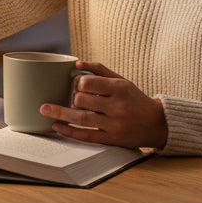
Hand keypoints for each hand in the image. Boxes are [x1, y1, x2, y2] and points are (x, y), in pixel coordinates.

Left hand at [41, 60, 168, 148]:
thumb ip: (100, 70)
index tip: (74, 85)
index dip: (77, 83)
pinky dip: (69, 131)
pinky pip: (86, 135)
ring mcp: (114, 124)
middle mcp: (117, 106)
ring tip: (44, 110)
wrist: (156, 124)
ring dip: (59, 114)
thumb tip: (76, 63)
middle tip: (67, 98)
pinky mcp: (112, 139)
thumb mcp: (122, 80)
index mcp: (120, 88)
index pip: (89, 83)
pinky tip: (57, 126)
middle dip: (71, 98)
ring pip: (81, 119)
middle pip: (82, 100)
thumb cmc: (135, 99)